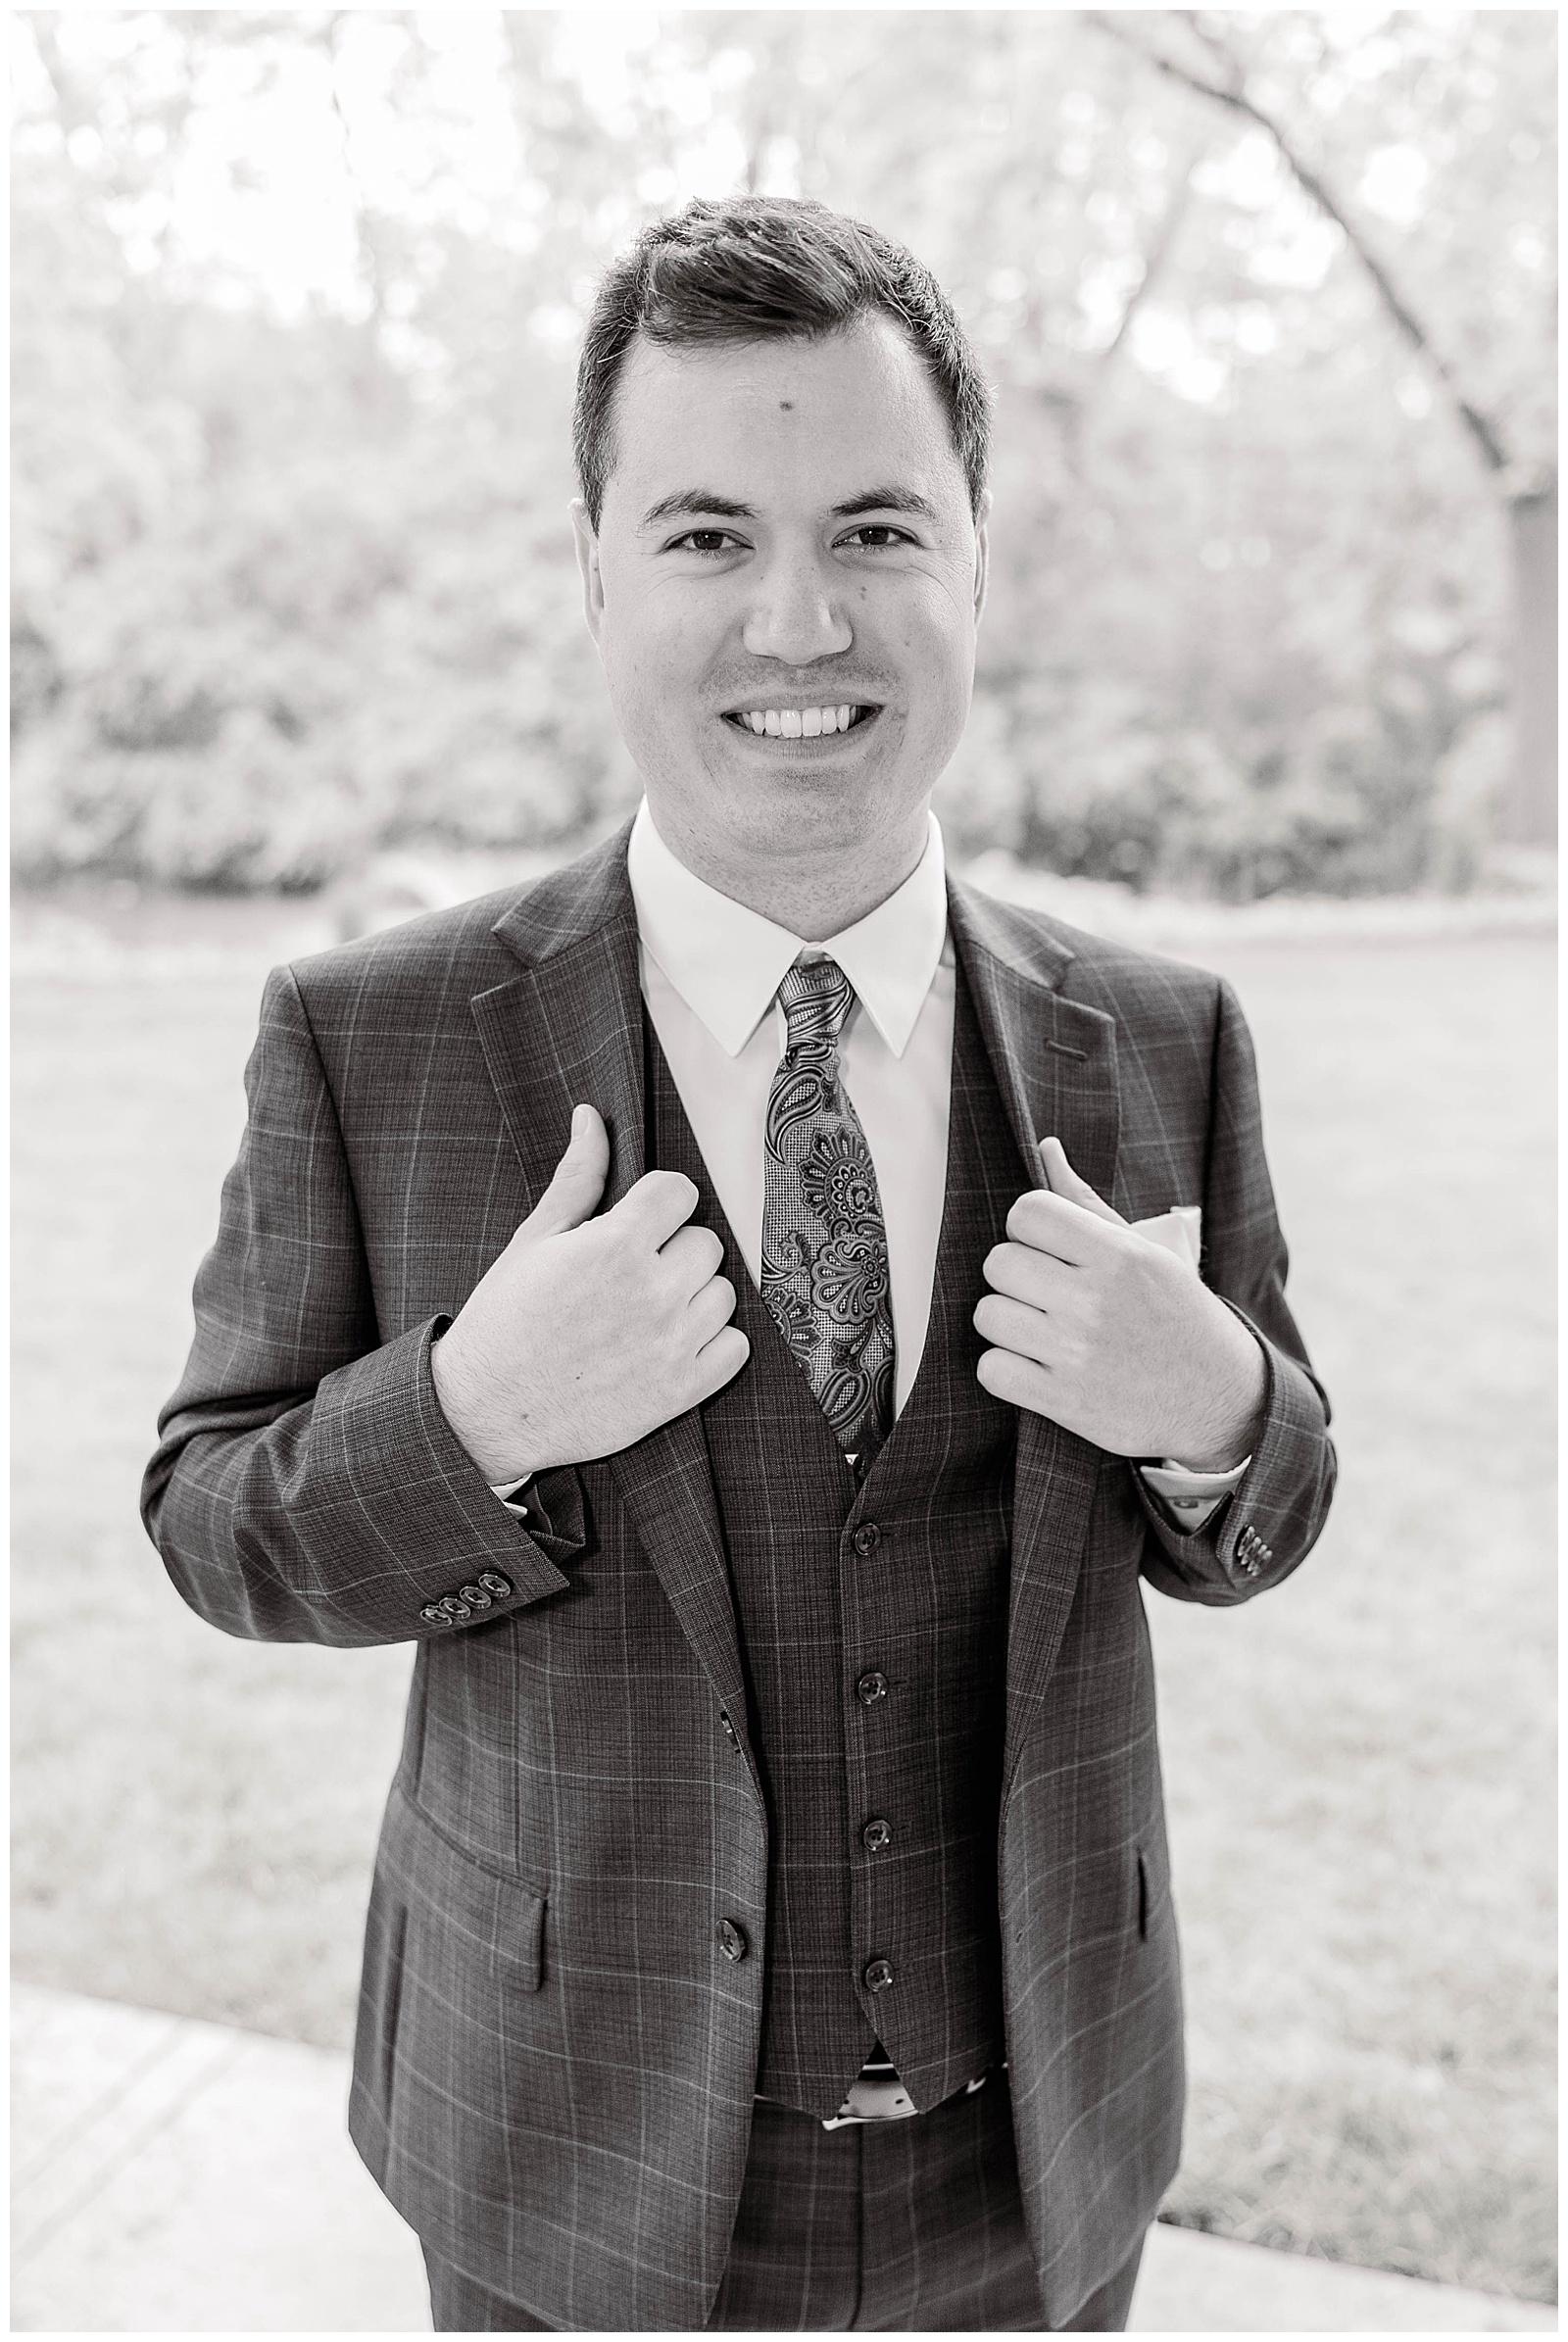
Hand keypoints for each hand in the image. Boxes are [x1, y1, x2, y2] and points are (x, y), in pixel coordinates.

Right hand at [431, 1104, 748, 1481]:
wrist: (486, 1411)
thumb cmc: (504, 1322)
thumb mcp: (534, 1241)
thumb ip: (577, 1178)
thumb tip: (591, 1118)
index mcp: (614, 1247)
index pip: (680, 1193)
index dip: (656, 1205)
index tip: (635, 1225)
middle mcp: (652, 1293)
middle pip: (705, 1242)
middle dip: (672, 1251)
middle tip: (630, 1275)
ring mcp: (672, 1345)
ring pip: (723, 1293)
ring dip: (693, 1297)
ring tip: (645, 1312)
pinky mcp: (682, 1391)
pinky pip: (734, 1348)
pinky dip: (711, 1344)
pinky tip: (669, 1344)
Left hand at [973, 1137, 1264, 1468]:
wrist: (1221, 1399)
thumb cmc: (1176, 1317)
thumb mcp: (1146, 1253)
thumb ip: (1086, 1204)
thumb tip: (1046, 1147)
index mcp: (1119, 1256)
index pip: (1027, 1213)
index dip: (1028, 1229)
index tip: (1046, 1249)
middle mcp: (1096, 1301)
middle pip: (999, 1263)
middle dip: (1015, 1276)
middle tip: (1044, 1293)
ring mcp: (1077, 1354)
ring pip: (987, 1315)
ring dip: (1006, 1323)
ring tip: (1039, 1330)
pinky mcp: (1065, 1402)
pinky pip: (991, 1370)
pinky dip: (1004, 1370)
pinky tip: (1034, 1366)